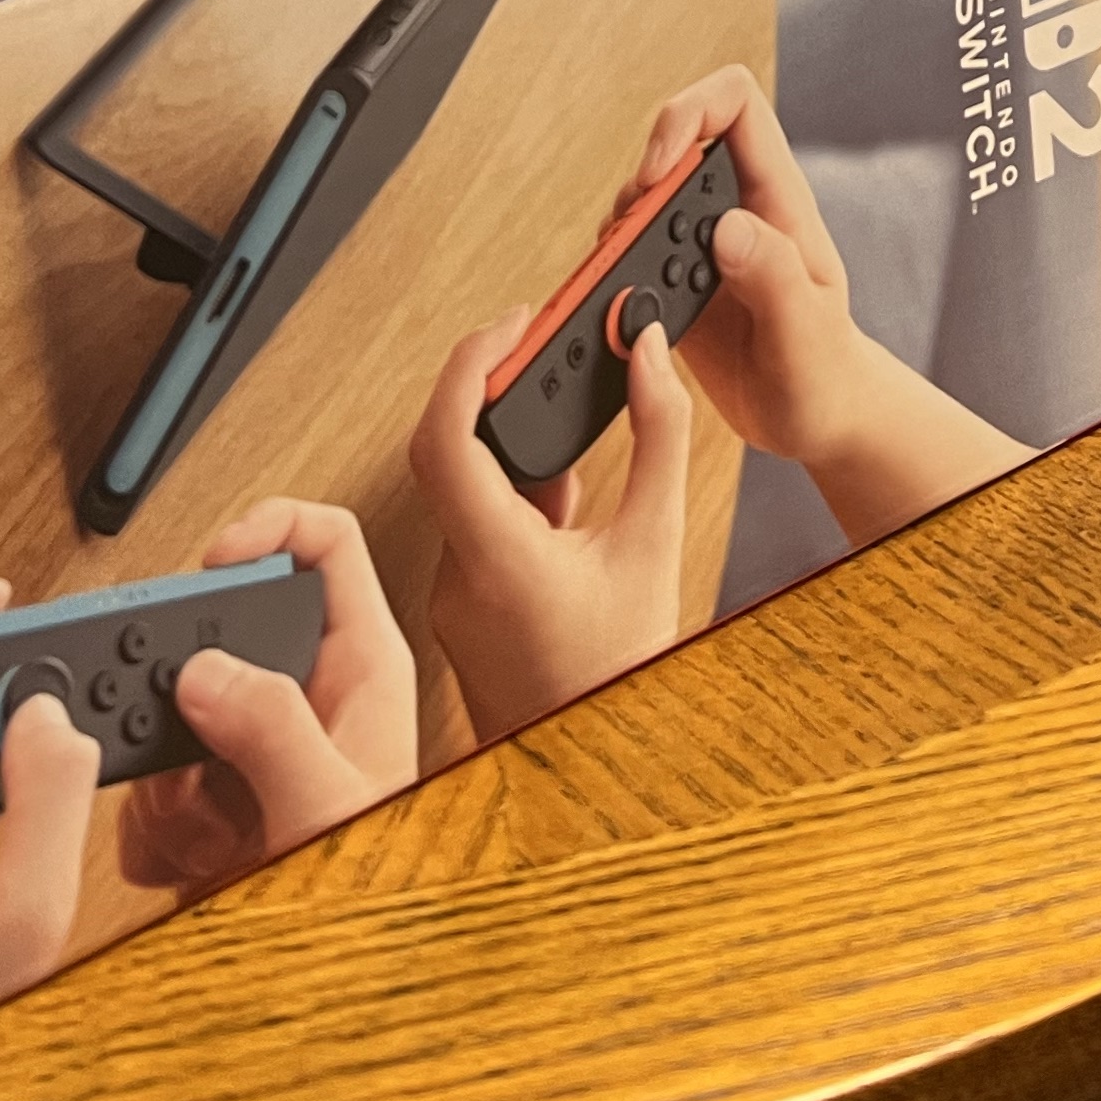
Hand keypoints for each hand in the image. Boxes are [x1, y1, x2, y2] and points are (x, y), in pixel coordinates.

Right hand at [116, 499, 416, 893]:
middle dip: (183, 696)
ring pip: (176, 717)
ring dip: (168, 781)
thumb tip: (207, 670)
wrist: (345, 986)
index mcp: (359, 669)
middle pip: (222, 635)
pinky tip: (189, 858)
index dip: (270, 526)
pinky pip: (154, 787)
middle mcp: (307, 701)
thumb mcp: (332, 803)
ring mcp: (258, 754)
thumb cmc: (378, 890)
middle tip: (184, 748)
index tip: (214, 559)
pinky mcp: (218, 806)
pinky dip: (153, 829)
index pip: (326, 543)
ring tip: (205, 827)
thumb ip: (276, 729)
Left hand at [410, 308, 692, 748]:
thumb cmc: (624, 678)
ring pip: (457, 489)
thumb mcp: (658, 546)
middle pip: (442, 450)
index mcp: (498, 561)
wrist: (595, 777)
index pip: (444, 436)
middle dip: (485, 383)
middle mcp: (458, 579)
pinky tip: (560, 492)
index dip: (470, 362)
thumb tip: (646, 356)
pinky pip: (472, 528)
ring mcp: (453, 599)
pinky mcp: (462, 612)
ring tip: (557, 403)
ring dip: (502, 439)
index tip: (514, 323)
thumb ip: (659, 438)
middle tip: (533, 341)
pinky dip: (509, 491)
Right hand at [627, 67, 1027, 548]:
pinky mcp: (679, 279)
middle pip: (675, 143)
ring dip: (624, 231)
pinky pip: (634, 249)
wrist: (817, 421)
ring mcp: (707, 243)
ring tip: (632, 286)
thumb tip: (727, 226)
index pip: (735, 103)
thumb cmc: (825, 376)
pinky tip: (629, 313)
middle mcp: (739, 208)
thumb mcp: (806, 333)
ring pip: (647, 196)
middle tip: (633, 250)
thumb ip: (774, 276)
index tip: (657, 177)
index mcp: (779, 200)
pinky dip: (617, 271)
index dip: (686, 115)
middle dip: (641, 187)